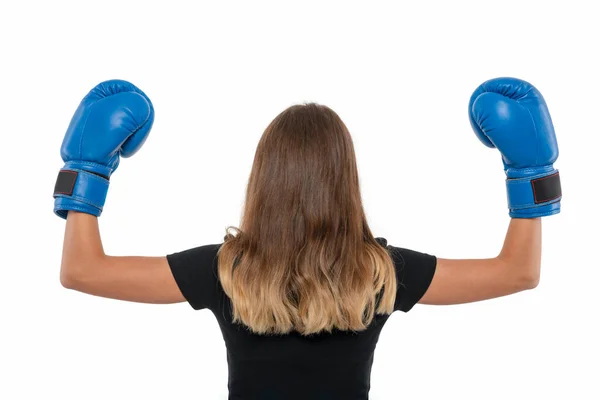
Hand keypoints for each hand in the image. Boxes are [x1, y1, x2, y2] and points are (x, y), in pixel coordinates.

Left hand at [53, 80, 153, 218]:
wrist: (86, 164)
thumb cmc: (101, 136)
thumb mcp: (126, 110)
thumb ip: (141, 103)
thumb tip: (142, 112)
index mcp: (99, 93)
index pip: (129, 88)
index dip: (141, 100)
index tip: (145, 115)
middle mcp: (101, 105)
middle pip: (134, 106)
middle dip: (140, 122)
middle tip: (138, 133)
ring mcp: (106, 122)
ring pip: (134, 122)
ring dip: (136, 134)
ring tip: (126, 144)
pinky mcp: (110, 136)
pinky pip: (129, 134)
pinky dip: (131, 141)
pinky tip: (123, 149)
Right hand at [468, 77, 560, 217]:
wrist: (534, 168)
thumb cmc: (519, 140)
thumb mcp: (495, 112)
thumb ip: (481, 100)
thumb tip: (481, 105)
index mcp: (524, 90)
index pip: (487, 86)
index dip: (478, 104)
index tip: (482, 121)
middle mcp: (525, 98)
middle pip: (487, 99)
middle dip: (481, 116)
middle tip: (487, 132)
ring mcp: (520, 113)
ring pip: (488, 113)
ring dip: (485, 125)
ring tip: (494, 138)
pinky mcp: (516, 126)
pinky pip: (494, 123)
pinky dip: (490, 132)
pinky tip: (497, 142)